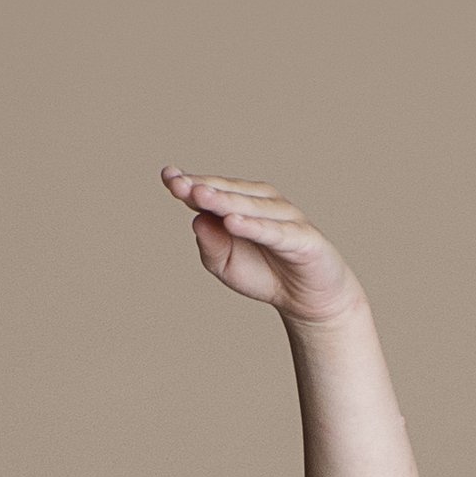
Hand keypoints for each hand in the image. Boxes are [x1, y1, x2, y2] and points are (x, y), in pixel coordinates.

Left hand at [162, 168, 364, 327]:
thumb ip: (209, 246)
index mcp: (241, 205)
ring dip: (225, 200)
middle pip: (230, 192)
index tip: (167, 176)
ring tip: (200, 196)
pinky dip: (254, 226)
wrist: (308, 300)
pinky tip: (232, 221)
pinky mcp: (303, 237)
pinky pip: (275, 231)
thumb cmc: (265, 275)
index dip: (191, 183)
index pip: (213, 190)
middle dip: (204, 188)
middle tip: (178, 184)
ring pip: (251, 207)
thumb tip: (197, 220)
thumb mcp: (226, 266)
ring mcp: (285, 218)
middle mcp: (264, 204)